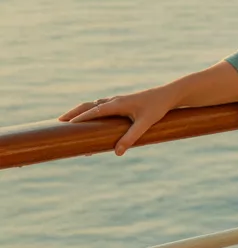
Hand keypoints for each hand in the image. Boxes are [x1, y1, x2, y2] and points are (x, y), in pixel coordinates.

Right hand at [57, 84, 178, 155]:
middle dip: (73, 114)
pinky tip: (88, 118)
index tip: (66, 125)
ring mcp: (117, 101)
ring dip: (80, 112)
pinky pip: (101, 107)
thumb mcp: (144, 125)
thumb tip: (117, 153)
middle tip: (59, 122)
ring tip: (68, 121)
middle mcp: (114, 100)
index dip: (80, 118)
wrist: (168, 95)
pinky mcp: (121, 103)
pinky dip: (90, 111)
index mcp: (117, 104)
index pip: (93, 111)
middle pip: (88, 106)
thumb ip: (130, 138)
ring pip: (93, 105)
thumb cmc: (157, 109)